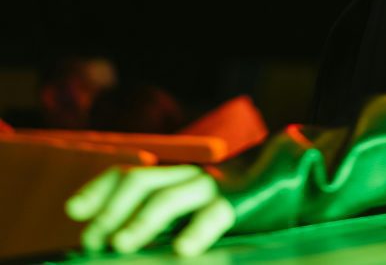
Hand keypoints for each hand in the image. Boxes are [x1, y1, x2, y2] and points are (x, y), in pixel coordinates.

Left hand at [64, 163, 234, 256]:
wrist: (274, 182)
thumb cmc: (217, 206)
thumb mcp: (181, 207)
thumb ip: (151, 215)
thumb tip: (106, 239)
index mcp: (170, 174)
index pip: (127, 173)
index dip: (99, 189)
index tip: (74, 211)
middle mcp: (185, 174)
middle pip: (142, 181)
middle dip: (112, 209)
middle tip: (94, 239)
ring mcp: (209, 187)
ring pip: (170, 196)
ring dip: (141, 220)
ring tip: (121, 243)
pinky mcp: (235, 205)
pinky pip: (213, 215)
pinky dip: (196, 230)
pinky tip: (182, 249)